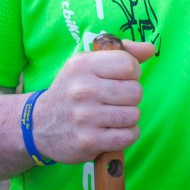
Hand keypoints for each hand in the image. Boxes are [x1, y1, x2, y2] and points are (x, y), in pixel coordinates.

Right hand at [32, 39, 155, 163]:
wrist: (39, 124)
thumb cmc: (71, 90)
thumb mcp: (86, 65)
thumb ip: (120, 54)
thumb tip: (150, 49)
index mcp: (81, 65)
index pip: (128, 65)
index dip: (131, 73)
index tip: (118, 78)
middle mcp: (82, 89)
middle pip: (135, 92)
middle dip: (129, 98)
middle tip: (112, 100)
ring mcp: (85, 116)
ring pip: (134, 115)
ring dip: (127, 117)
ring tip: (109, 116)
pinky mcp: (89, 140)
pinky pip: (129, 135)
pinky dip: (125, 135)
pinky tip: (110, 130)